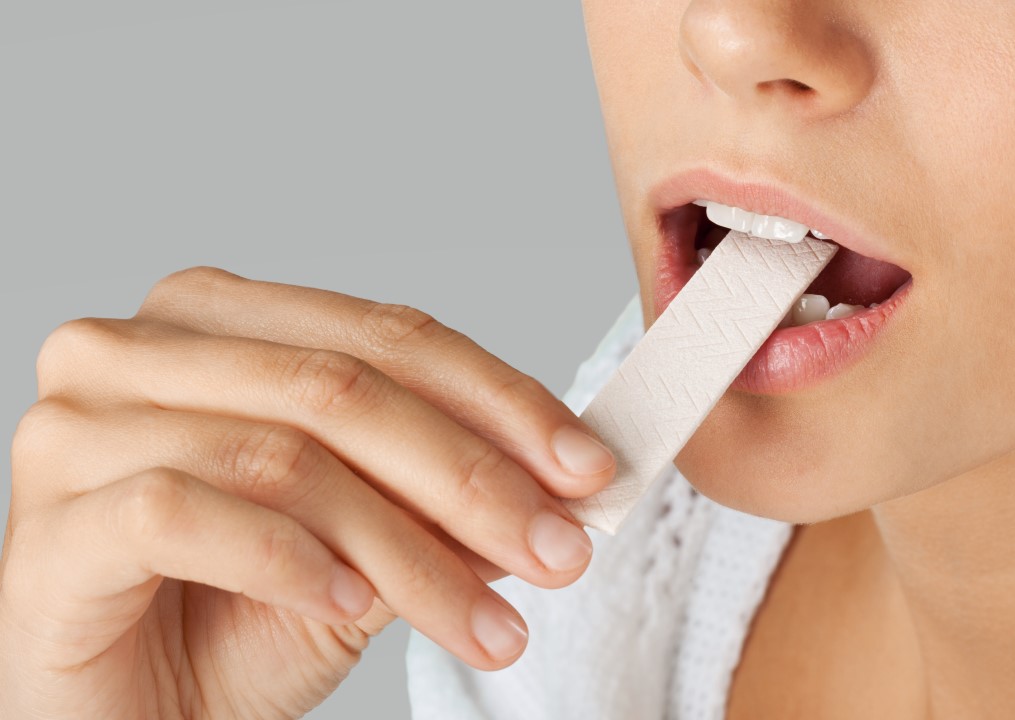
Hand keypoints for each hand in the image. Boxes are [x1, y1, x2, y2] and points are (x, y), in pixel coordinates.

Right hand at [0, 267, 613, 718]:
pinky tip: (349, 605)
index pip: (385, 335)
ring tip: (485, 618)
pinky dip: (290, 561)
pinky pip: (189, 512)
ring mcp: (79, 426)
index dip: (500, 399)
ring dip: (410, 549)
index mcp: (219, 321)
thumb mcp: (369, 546)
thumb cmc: (235, 618)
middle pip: (343, 387)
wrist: (130, 716)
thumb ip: (439, 499)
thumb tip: (554, 480)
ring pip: (284, 456)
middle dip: (471, 477)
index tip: (586, 466)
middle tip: (559, 548)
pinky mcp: (52, 519)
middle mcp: (139, 349)